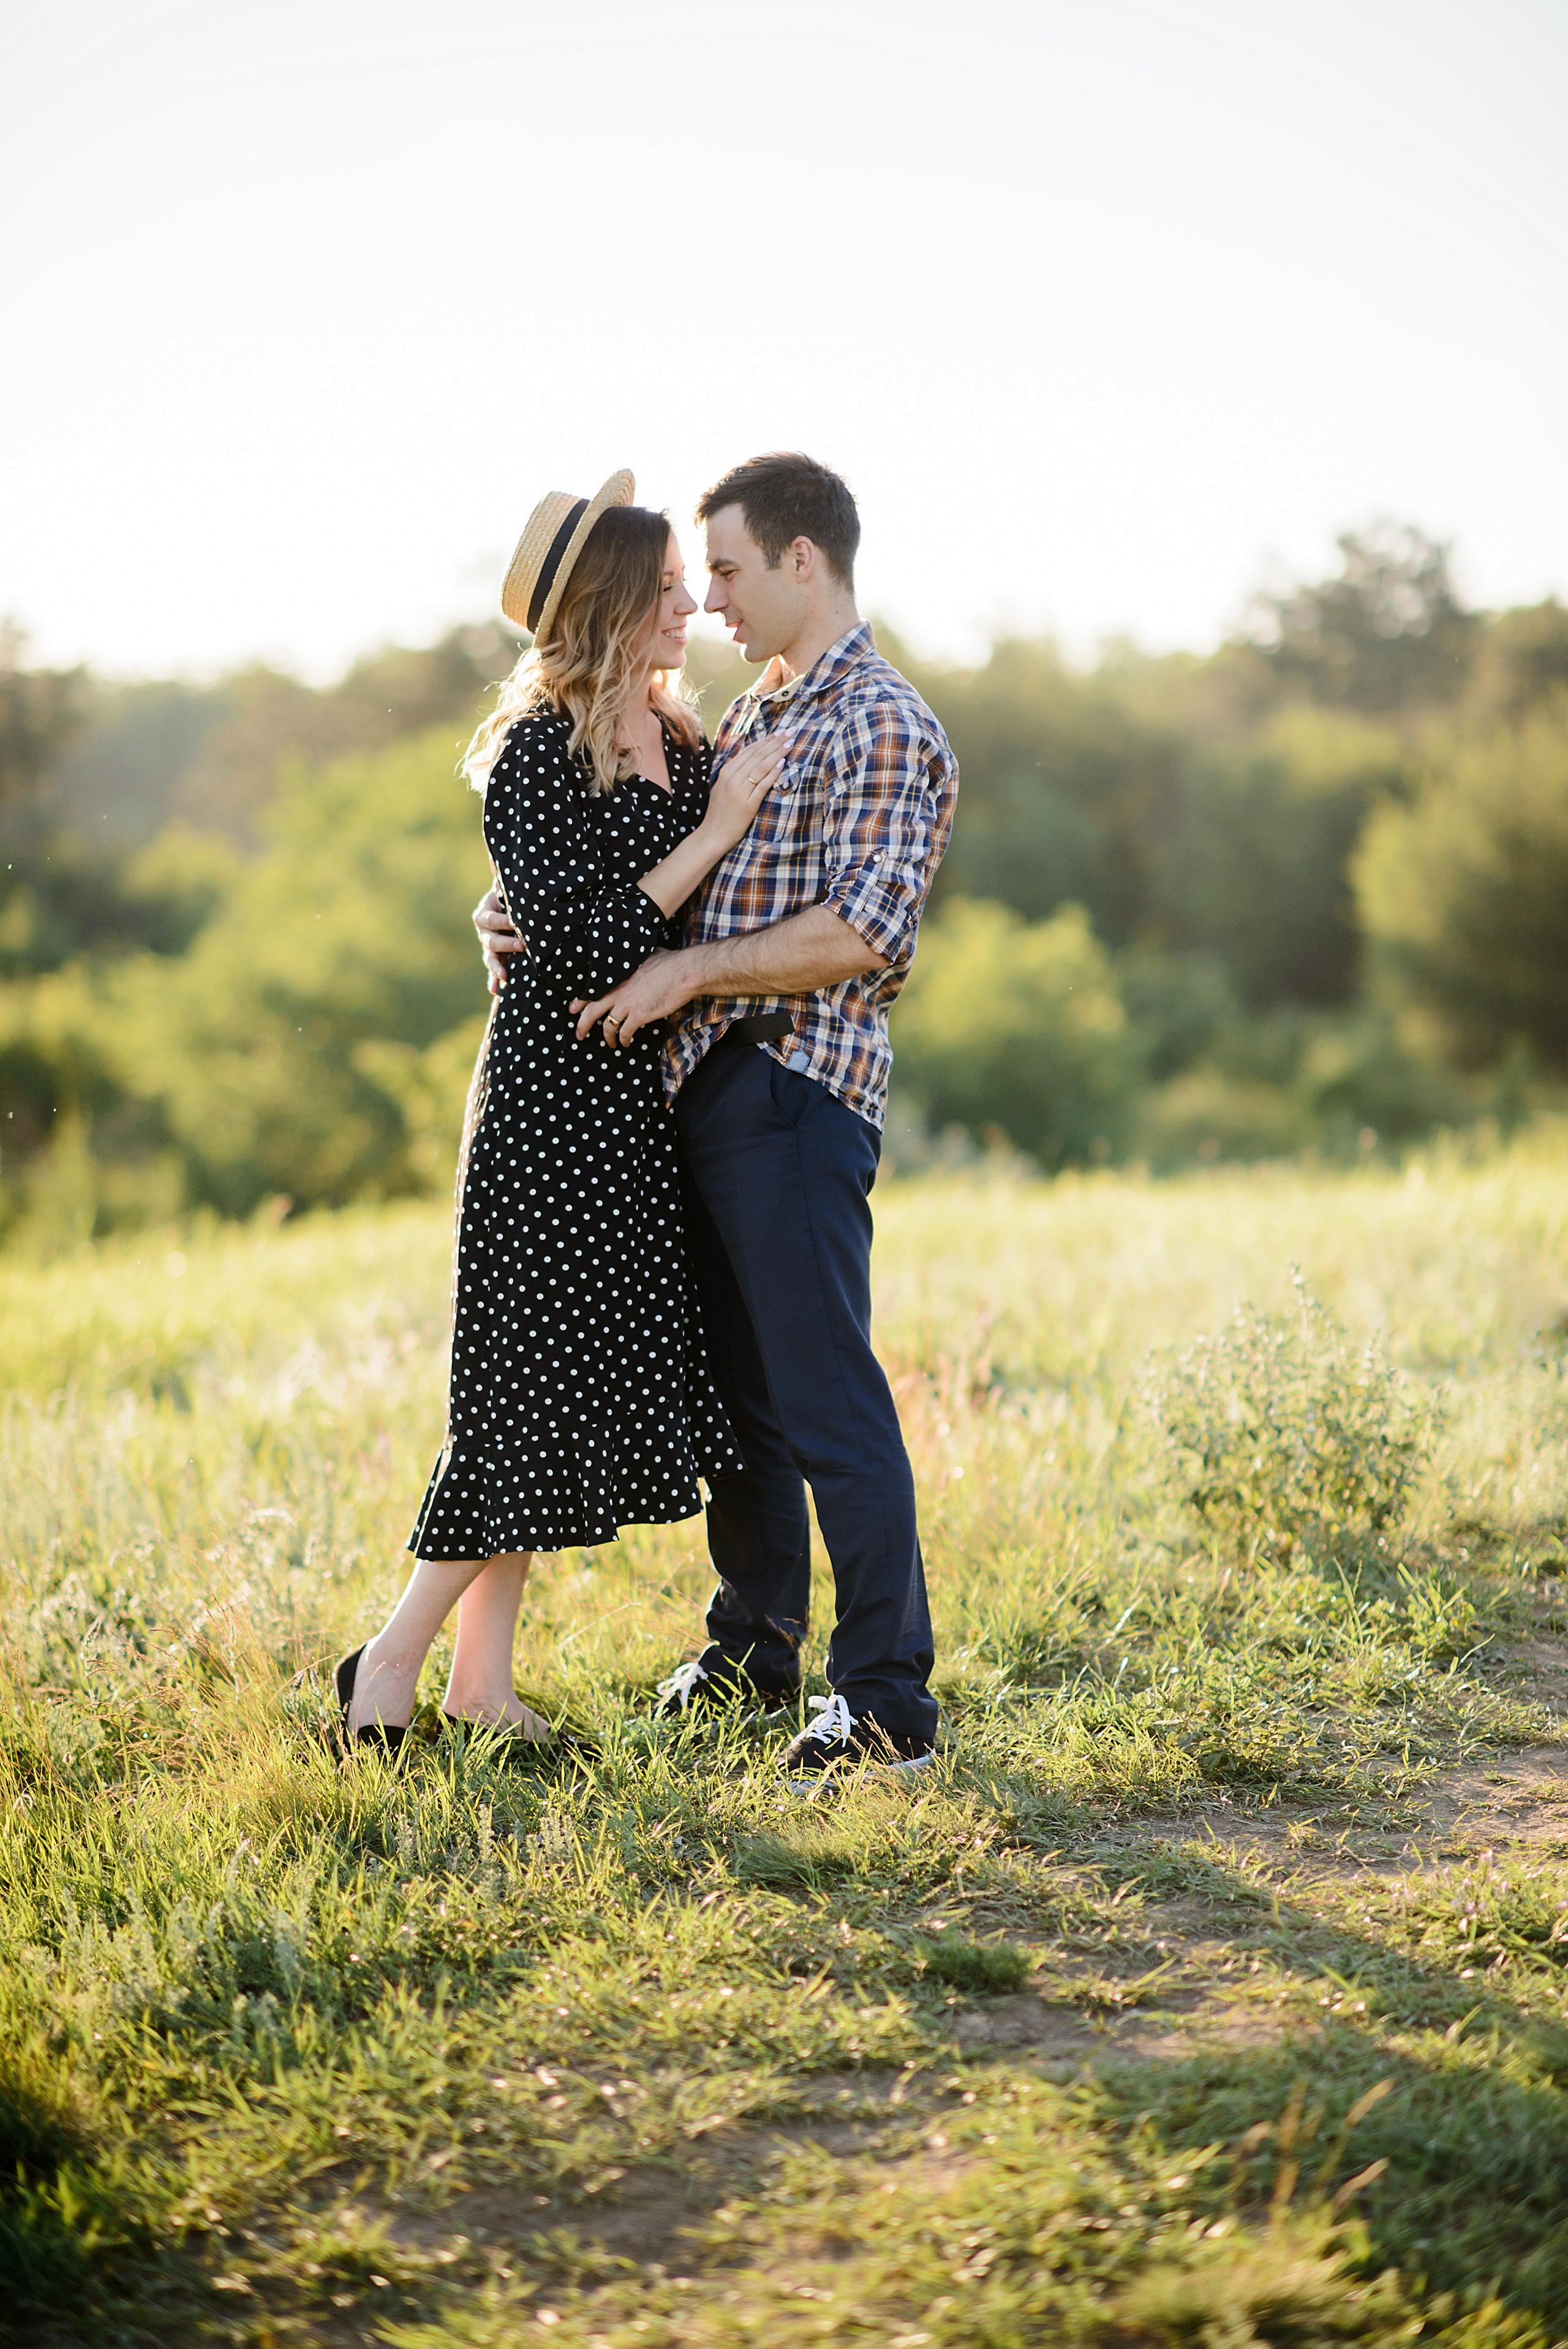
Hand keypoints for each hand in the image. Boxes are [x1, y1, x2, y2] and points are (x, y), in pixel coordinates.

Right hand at [473, 883, 524, 994]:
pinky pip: (494, 970)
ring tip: (504, 975)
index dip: (502, 922)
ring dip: (496, 967)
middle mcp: (484, 930)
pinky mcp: (497, 957)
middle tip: (523, 946)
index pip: (490, 919)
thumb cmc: (514, 894)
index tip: (515, 922)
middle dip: (506, 944)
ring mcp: (489, 945)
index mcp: (484, 912)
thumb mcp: (509, 887)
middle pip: (490, 940)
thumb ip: (501, 878)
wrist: (515, 904)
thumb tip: (494, 858)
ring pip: (490, 957)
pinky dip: (495, 980)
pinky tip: (496, 990)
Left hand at [572, 949, 699, 1046]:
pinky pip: (624, 1032)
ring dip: (607, 1038)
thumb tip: (639, 958)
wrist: (683, 972)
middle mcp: (616, 991)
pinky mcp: (638, 1015)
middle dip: (582, 1025)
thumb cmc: (669, 962)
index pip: (590, 990)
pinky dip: (623, 1040)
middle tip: (579, 1034)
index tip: (573, 1008)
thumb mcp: (645, 955)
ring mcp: (626, 1004)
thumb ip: (635, 961)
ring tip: (609, 1044)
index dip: (579, 1001)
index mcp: (615, 976)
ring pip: (607, 1026)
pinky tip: (625, 1043)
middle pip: (590, 1012)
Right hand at [699, 731, 791, 853]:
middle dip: (776, 741)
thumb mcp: (723, 787)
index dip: (767, 739)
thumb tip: (752, 760)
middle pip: (757, 755)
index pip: (750, 750)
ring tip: (791, 742)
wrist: (712, 835)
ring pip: (761, 766)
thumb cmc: (720, 812)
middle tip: (792, 730)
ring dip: (777, 752)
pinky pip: (762, 785)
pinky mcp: (747, 805)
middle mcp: (732, 778)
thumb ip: (736, 773)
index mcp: (726, 771)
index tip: (781, 731)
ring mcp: (739, 791)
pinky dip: (772, 774)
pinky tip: (782, 763)